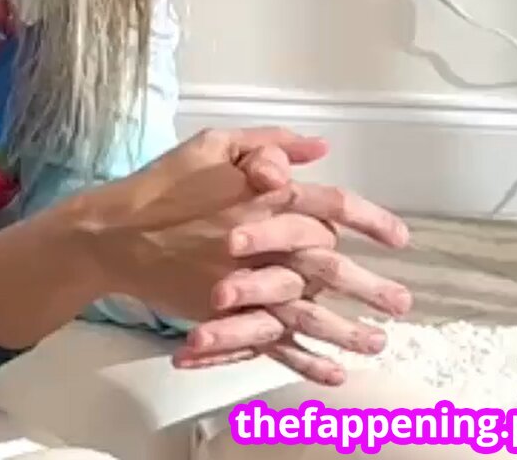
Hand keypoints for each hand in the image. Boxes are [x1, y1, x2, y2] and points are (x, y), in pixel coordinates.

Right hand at [68, 127, 409, 379]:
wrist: (113, 234)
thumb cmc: (161, 186)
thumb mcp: (212, 145)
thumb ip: (267, 145)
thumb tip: (318, 148)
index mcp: (263, 197)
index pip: (332, 206)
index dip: (370, 220)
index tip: (399, 238)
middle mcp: (261, 241)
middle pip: (330, 266)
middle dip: (370, 286)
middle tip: (402, 303)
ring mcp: (243, 281)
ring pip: (308, 311)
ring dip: (348, 329)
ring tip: (379, 342)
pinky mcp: (224, 311)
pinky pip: (272, 340)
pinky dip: (303, 359)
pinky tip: (333, 372)